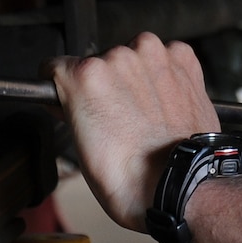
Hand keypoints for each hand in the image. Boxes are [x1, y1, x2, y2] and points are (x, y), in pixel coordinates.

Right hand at [49, 34, 218, 230]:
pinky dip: (166, 75)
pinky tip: (165, 103)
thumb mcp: (80, 146)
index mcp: (86, 76)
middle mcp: (120, 58)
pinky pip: (167, 57)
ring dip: (137, 77)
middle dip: (107, 86)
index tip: (72, 97)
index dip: (63, 86)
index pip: (58, 66)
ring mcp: (154, 57)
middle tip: (118, 120)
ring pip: (135, 56)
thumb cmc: (131, 178)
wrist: (179, 186)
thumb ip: (72, 109)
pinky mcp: (183, 61)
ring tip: (146, 115)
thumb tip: (70, 98)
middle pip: (101, 62)